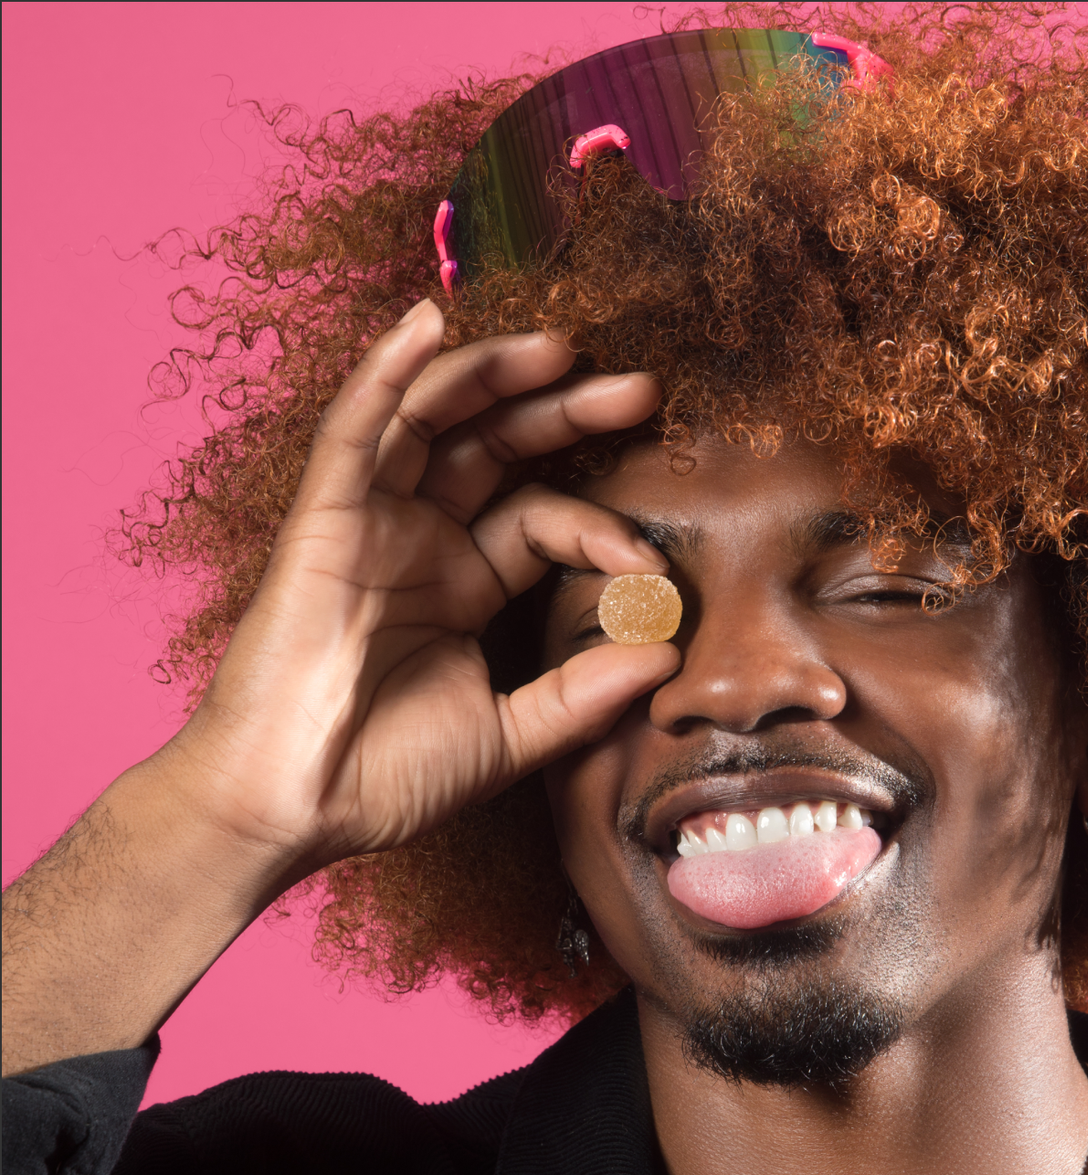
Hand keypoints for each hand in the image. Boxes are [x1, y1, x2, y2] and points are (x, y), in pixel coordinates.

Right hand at [166, 299, 677, 878]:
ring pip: (433, 420)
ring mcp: (368, 524)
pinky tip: (426, 321)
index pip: (543, 521)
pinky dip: (387, 374)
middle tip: (642, 390)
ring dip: (493, 375)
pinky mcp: (321, 519)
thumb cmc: (382, 778)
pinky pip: (355, 431)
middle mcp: (418, 541)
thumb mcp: (506, 735)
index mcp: (460, 584)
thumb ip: (583, 695)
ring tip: (563, 347)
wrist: (288, 808)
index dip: (601, 530)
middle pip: (498, 449)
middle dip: (565, 412)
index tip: (652, 565)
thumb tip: (668, 655)